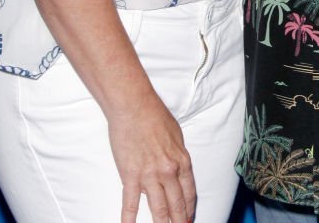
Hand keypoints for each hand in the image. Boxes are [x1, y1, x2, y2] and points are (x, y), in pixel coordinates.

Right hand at [108, 94, 195, 222]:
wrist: (134, 106)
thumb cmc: (155, 115)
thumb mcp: (176, 135)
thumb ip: (176, 156)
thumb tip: (175, 171)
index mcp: (182, 160)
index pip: (189, 193)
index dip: (189, 209)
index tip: (189, 219)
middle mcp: (169, 171)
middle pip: (176, 204)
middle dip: (180, 221)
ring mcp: (149, 176)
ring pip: (159, 209)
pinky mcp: (130, 176)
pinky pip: (130, 203)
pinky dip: (129, 219)